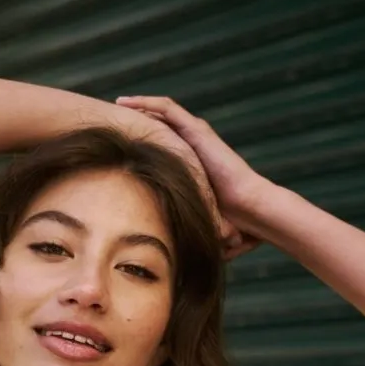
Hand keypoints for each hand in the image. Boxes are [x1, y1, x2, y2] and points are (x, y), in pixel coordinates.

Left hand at [117, 96, 273, 256]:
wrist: (251, 211)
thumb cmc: (233, 225)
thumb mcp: (201, 225)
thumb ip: (190, 233)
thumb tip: (177, 262)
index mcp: (194, 164)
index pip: (165, 146)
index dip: (144, 142)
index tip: (121, 145)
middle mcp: (194, 146)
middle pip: (161, 125)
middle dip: (139, 119)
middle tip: (113, 116)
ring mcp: (197, 136)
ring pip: (163, 113)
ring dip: (140, 106)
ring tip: (118, 103)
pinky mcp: (198, 131)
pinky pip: (169, 110)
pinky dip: (148, 104)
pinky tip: (129, 102)